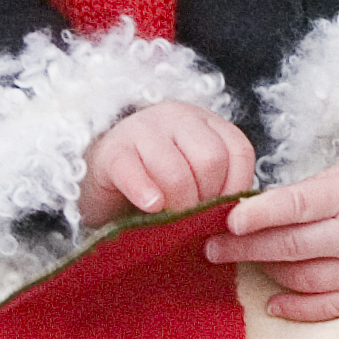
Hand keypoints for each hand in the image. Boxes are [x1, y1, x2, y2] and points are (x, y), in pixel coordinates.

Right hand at [78, 102, 258, 227]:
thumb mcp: (194, 179)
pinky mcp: (110, 152)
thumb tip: (236, 217)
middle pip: (210, 160)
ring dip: (179, 204)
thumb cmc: (155, 184)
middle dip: (206, 198)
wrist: (100, 181)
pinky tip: (151, 208)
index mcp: (204, 123)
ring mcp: (141, 130)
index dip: (236, 188)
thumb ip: (217, 188)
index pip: (237, 150)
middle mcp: (176, 118)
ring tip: (171, 220)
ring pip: (176, 171)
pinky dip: (146, 194)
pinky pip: (134, 172)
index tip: (222, 212)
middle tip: (193, 218)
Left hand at [206, 141, 338, 320]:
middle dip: (243, 248)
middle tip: (209, 247)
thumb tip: (267, 208)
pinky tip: (271, 301)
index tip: (223, 218)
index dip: (255, 215)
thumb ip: (316, 189)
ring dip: (265, 272)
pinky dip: (296, 307)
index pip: (293, 206)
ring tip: (237, 263)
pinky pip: (329, 308)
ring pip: (302, 279)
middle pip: (288, 247)